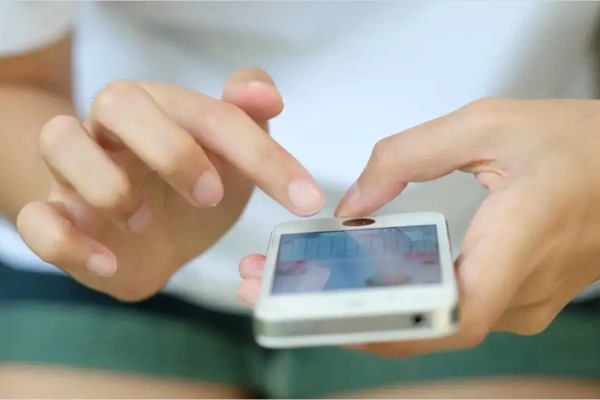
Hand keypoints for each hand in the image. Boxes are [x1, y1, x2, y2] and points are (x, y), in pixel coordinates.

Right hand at [17, 68, 323, 300]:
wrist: (152, 237)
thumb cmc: (195, 190)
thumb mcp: (233, 160)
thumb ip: (250, 122)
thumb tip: (266, 93)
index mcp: (167, 111)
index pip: (214, 116)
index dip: (263, 156)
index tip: (306, 200)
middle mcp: (116, 130)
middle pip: (119, 101)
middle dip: (171, 149)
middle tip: (211, 196)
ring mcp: (78, 171)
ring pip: (61, 141)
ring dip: (110, 185)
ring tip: (146, 220)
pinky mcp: (56, 215)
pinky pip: (36, 218)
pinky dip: (69, 241)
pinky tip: (110, 262)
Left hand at [239, 98, 599, 356]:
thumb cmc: (579, 143)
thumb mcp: (487, 125)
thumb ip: (409, 157)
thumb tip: (354, 201)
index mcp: (522, 238)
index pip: (453, 314)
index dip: (389, 327)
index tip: (328, 318)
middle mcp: (525, 287)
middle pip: (431, 323)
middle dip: (355, 314)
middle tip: (289, 291)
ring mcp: (526, 300)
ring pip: (442, 320)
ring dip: (380, 307)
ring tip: (317, 283)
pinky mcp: (520, 296)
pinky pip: (457, 308)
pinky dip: (412, 298)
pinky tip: (373, 276)